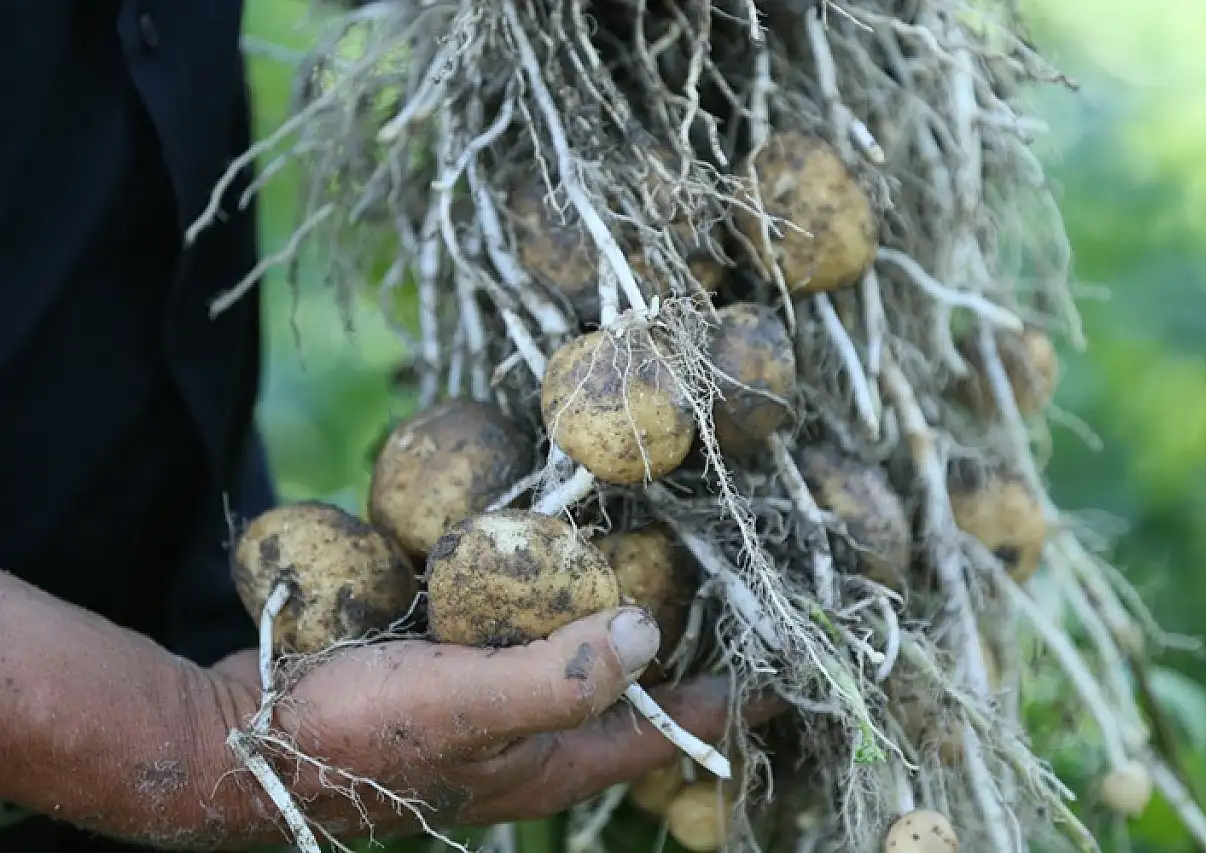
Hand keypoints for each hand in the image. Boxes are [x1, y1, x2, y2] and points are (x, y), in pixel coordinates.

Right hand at [209, 606, 783, 840]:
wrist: (239, 740)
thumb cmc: (352, 731)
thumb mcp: (466, 706)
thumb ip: (560, 676)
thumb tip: (649, 635)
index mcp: (542, 761)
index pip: (656, 737)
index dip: (718, 709)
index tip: (774, 678)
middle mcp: (518, 743)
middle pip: (617, 703)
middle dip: (666, 664)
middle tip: (709, 607)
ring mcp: (475, 712)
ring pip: (560, 665)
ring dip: (597, 625)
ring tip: (630, 570)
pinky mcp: (432, 678)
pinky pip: (500, 638)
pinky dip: (526, 604)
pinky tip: (522, 560)